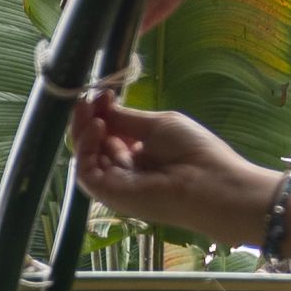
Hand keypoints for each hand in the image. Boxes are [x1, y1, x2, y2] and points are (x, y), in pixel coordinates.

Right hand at [71, 99, 276, 245]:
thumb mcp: (157, 125)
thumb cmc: (192, 151)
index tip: (104, 95)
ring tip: (92, 112)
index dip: (102, 114)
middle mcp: (125, 170)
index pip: (110, 134)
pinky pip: (86, 173)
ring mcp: (116, 183)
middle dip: (87, 121)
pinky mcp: (110, 194)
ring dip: (82, 132)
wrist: (208, 183)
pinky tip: (98, 128)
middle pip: (94, 146)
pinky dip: (85, 150)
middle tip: (87, 100)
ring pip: (85, 159)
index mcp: (140, 154)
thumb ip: (126, 119)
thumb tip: (101, 107)